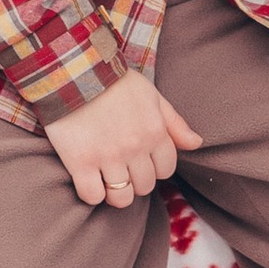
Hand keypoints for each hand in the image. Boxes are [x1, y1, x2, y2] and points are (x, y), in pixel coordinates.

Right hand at [45, 71, 203, 208]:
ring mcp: (107, 156)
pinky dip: (92, 194)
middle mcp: (135, 147)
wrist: (72, 69)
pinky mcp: (80, 162)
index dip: (155, 167)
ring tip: (107, 179)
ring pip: (122, 197)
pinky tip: (89, 180)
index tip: (140, 160)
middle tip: (122, 168)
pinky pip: (92, 196)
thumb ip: (174, 122)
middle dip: (136, 180)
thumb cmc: (113, 81)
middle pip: (145, 186)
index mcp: (154, 131)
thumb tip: (196, 143)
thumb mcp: (151, 95)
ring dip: (116, 192)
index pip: (166, 169)